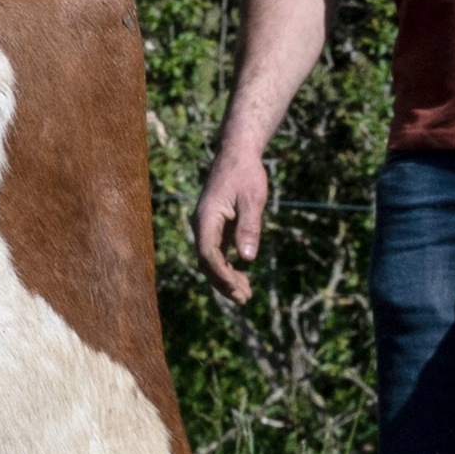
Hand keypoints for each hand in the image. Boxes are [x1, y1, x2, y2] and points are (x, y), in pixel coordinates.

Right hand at [192, 138, 275, 301]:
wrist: (237, 154)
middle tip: (244, 298)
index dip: (221, 274)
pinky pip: (217, 253)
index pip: (208, 254)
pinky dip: (228, 267)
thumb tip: (247, 259)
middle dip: (223, 282)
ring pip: (211, 260)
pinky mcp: (216, 227)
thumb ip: (249, 228)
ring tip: (245, 294)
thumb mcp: (252, 200)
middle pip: (207, 262)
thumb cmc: (245, 174)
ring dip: (225, 278)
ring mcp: (207, 228)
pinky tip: (242, 277)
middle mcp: (202, 226)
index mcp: (206, 219)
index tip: (237, 288)